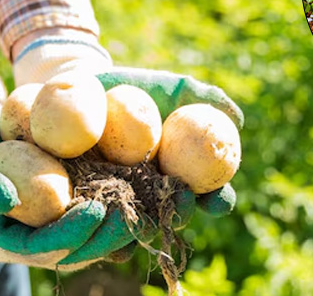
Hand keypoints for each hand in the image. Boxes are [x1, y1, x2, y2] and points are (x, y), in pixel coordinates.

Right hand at [0, 85, 138, 268]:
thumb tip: (7, 199)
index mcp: (4, 240)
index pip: (42, 249)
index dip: (72, 235)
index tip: (98, 212)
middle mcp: (32, 237)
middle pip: (76, 246)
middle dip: (108, 234)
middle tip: (136, 212)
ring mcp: (52, 220)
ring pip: (95, 231)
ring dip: (126, 220)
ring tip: (154, 202)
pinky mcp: (68, 199)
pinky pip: (101, 204)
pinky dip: (126, 197)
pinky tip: (152, 184)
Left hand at [12, 35, 243, 229]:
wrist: (77, 89)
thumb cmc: (130, 88)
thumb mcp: (166, 87)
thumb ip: (200, 97)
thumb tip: (235, 117)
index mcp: (178, 175)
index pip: (208, 194)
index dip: (218, 200)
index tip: (219, 197)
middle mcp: (152, 196)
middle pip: (173, 214)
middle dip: (181, 213)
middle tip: (182, 201)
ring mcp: (118, 204)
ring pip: (135, 224)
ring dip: (142, 224)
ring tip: (143, 217)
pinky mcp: (83, 207)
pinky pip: (92, 222)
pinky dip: (96, 225)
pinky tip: (96, 218)